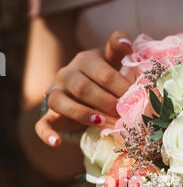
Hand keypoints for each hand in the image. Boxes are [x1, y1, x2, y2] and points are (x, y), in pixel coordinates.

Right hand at [35, 30, 131, 146]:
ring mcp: (56, 93)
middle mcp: (67, 74)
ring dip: (82, 114)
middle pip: (83, 87)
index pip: (103, 72)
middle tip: (124, 115)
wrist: (84, 92)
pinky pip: (42, 123)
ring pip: (60, 102)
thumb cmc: (105, 76)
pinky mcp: (50, 114)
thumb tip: (127, 43)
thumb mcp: (114, 62)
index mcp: (86, 60)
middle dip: (105, 102)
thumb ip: (121, 52)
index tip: (136, 97)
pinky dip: (47, 133)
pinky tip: (56, 143)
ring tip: (101, 123)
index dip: (119, 86)